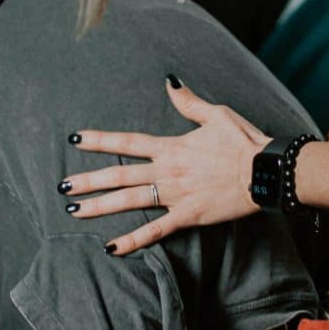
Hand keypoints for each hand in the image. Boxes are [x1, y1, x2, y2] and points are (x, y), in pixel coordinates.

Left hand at [61, 80, 270, 257]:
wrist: (265, 171)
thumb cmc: (244, 141)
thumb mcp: (216, 114)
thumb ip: (188, 102)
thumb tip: (170, 82)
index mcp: (172, 147)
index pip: (128, 142)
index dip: (100, 140)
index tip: (76, 139)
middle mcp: (167, 171)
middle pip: (119, 175)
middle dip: (88, 181)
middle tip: (62, 187)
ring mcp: (175, 195)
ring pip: (129, 201)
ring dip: (99, 206)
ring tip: (74, 211)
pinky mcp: (188, 216)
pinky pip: (155, 231)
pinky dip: (132, 240)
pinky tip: (110, 247)